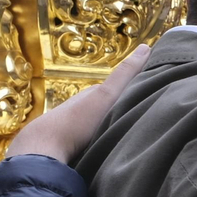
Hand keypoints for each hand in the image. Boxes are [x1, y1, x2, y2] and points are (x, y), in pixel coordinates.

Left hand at [5, 45, 149, 162]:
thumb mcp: (107, 96)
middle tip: (142, 119)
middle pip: (107, 108)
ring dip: (110, 129)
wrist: (44, 149)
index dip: (135, 91)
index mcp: (92, 95)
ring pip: (98, 125)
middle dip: (122, 111)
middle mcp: (81, 108)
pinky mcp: (68, 146)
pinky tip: (106, 150)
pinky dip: (99, 142)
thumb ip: (125, 75)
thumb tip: (146, 47)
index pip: (118, 90)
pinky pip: (89, 141)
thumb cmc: (77, 122)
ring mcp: (73, 127)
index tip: (152, 95)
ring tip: (126, 137)